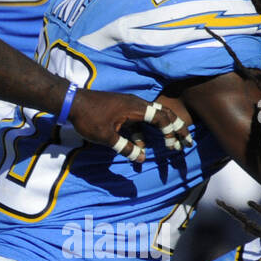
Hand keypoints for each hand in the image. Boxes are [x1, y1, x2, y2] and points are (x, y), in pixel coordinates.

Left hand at [69, 89, 192, 161]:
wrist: (72, 102)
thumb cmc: (89, 118)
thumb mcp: (107, 137)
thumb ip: (125, 148)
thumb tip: (141, 158)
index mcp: (136, 108)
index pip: (161, 118)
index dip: (172, 132)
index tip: (176, 146)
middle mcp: (136, 104)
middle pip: (163, 115)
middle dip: (176, 129)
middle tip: (188, 141)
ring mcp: (129, 107)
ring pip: (152, 118)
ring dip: (162, 132)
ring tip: (171, 145)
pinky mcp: (122, 111)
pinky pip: (139, 122)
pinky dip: (144, 134)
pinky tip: (142, 148)